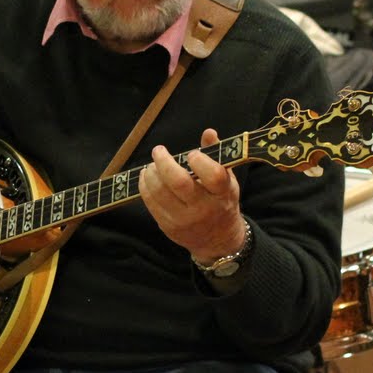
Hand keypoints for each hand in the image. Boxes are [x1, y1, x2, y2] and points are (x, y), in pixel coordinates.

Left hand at [138, 128, 245, 261]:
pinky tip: (146, 176)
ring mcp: (184, 219)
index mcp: (222, 194)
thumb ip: (217, 155)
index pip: (213, 175)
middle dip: (164, 162)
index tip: (191, 154)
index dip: (200, 160)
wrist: (218, 240)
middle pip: (179, 182)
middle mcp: (204, 208)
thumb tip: (208, 132)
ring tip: (152, 165)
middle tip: (158, 150)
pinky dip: (145, 185)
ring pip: (160, 192)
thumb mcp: (227, 180)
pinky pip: (151, 202)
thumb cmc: (221, 202)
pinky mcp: (168, 226)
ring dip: (151, 173)